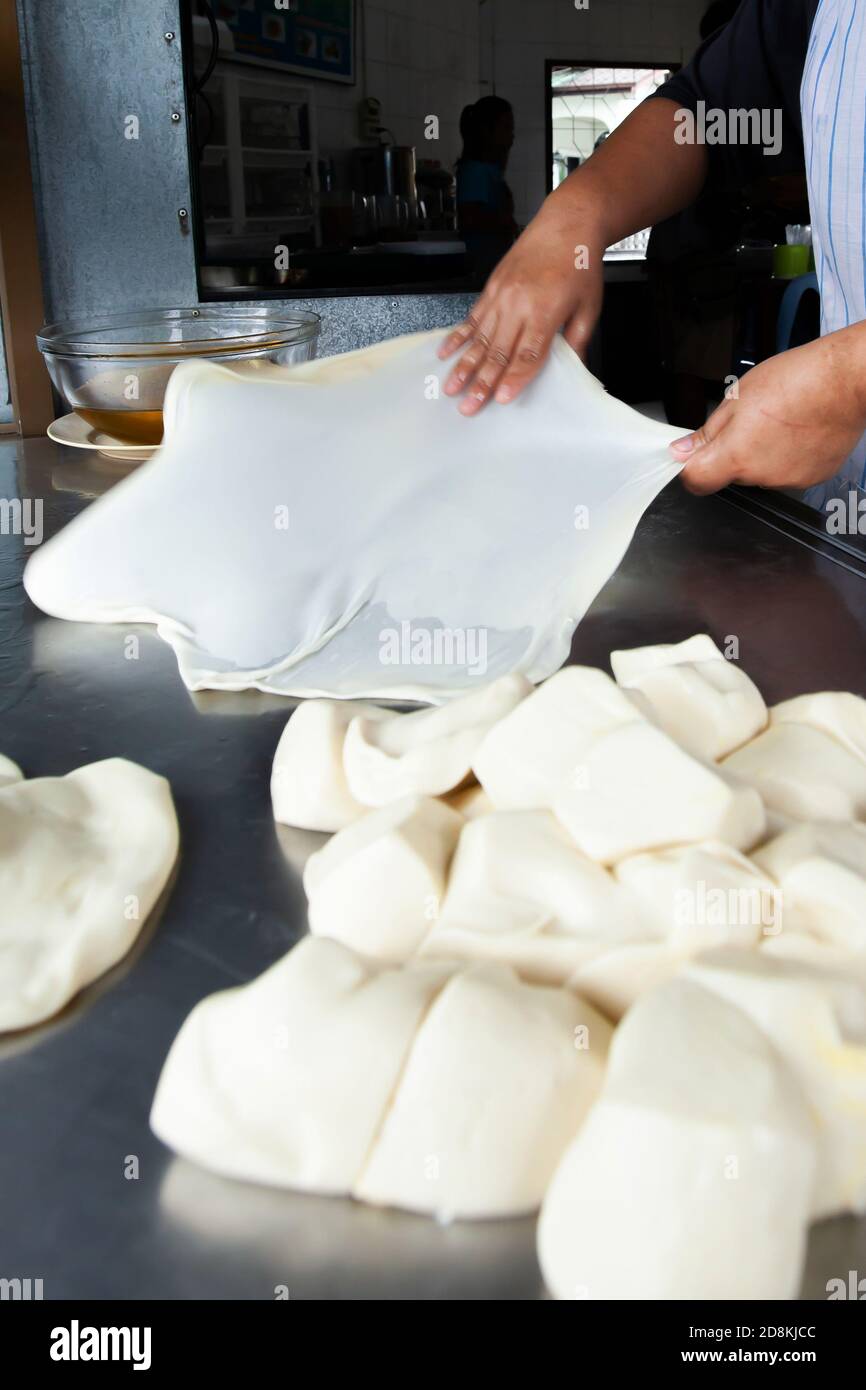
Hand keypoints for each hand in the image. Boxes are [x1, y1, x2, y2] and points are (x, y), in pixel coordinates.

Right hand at [437, 200, 605, 414]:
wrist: (566, 224)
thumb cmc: (579, 264)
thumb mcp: (589, 306)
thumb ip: (578, 340)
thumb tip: (574, 369)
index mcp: (545, 311)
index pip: (527, 354)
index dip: (514, 379)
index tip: (500, 399)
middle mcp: (518, 304)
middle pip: (498, 352)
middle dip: (481, 383)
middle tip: (468, 407)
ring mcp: (501, 296)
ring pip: (479, 339)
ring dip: (464, 366)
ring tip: (451, 387)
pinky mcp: (491, 289)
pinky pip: (471, 318)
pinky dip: (457, 337)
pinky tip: (445, 353)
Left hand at [672, 328, 865, 492]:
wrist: (844, 380)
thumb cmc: (797, 380)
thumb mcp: (737, 397)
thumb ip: (708, 431)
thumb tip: (682, 450)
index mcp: (737, 455)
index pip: (697, 481)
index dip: (691, 468)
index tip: (693, 456)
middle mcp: (761, 475)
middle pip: (731, 473)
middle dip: (734, 451)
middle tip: (751, 421)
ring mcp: (788, 480)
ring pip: (760, 472)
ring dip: (762, 453)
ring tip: (781, 422)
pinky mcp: (811, 478)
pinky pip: (787, 471)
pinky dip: (787, 456)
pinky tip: (798, 431)